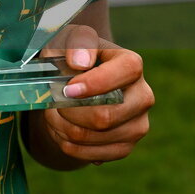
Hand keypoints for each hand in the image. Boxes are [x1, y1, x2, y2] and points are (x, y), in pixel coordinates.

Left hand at [36, 24, 153, 164]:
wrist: (71, 83)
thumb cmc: (71, 55)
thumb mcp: (69, 38)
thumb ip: (77, 42)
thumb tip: (80, 63)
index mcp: (131, 64)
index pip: (125, 72)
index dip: (95, 83)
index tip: (67, 89)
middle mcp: (143, 96)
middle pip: (106, 116)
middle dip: (70, 111)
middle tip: (52, 102)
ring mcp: (138, 125)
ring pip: (96, 137)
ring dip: (64, 128)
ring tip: (53, 114)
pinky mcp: (126, 147)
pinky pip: (95, 155)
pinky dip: (70, 145)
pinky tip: (62, 130)